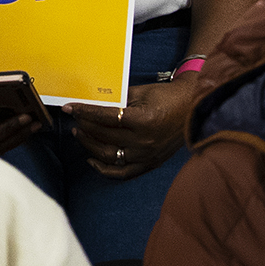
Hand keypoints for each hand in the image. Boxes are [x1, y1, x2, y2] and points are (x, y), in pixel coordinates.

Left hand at [70, 73, 197, 179]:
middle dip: (85, 126)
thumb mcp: (141, 93)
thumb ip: (117, 100)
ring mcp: (146, 155)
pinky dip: (104, 168)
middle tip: (75, 118)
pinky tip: (91, 159)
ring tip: (80, 133)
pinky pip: (122, 172)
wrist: (193, 108)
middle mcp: (144, 141)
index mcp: (142, 120)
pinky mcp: (149, 163)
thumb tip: (91, 103)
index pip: (105, 117)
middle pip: (104, 136)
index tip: (70, 108)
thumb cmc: (167, 97)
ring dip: (89, 144)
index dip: (85, 112)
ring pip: (108, 155)